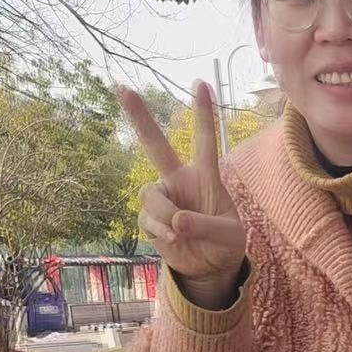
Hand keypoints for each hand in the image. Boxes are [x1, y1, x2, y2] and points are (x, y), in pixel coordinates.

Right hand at [117, 80, 247, 291]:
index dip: (203, 113)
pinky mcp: (149, 219)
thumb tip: (176, 221)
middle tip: (121, 87)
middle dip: (139, 117)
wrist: (210, 268)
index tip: (202, 83)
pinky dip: (159, 232)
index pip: (204, 141)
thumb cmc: (226, 244)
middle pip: (155, 145)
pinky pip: (146, 220)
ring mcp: (162, 198)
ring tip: (180, 233)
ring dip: (164, 216)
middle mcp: (179, 181)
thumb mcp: (229, 236)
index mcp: (205, 177)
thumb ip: (206, 226)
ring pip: (150, 195)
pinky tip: (173, 241)